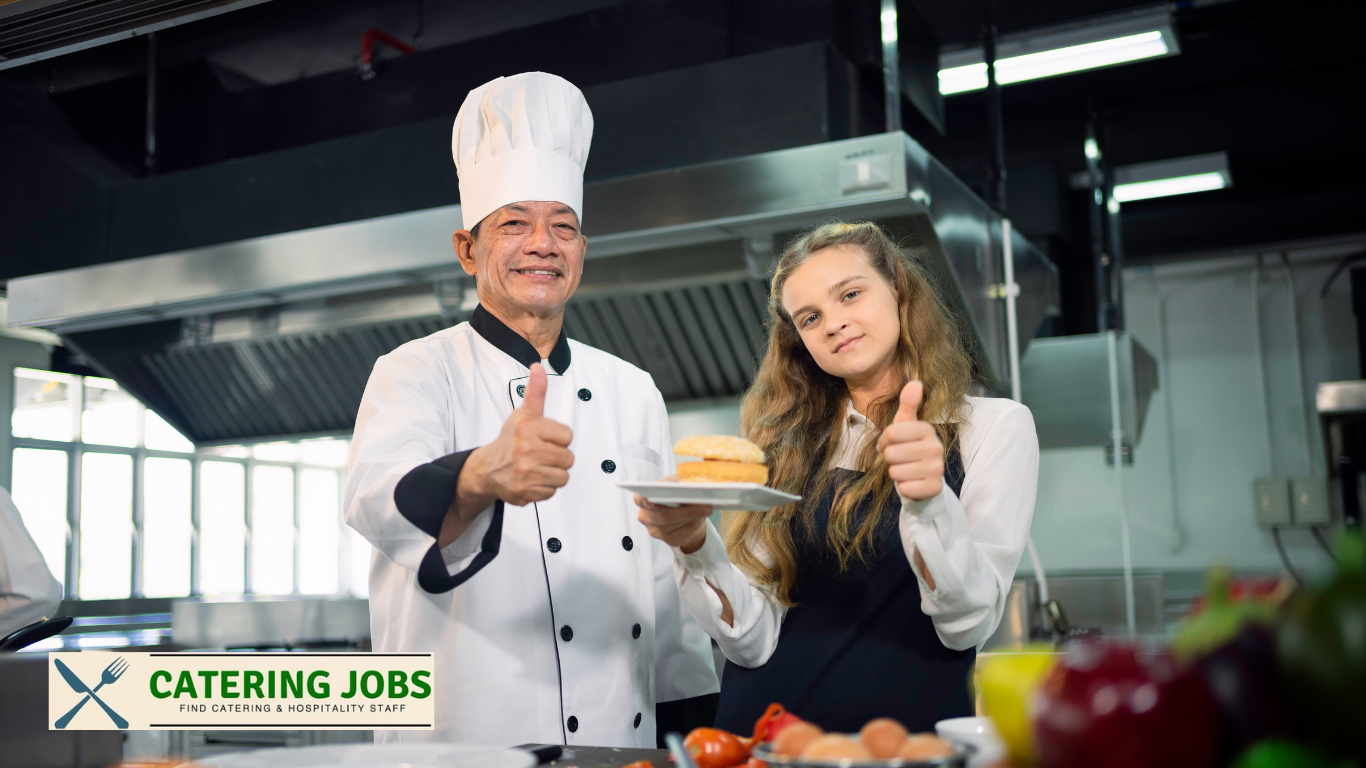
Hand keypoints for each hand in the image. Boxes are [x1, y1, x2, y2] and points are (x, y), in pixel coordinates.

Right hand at [461, 363, 574, 508]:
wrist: (487, 468)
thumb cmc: (510, 439)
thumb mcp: (524, 413)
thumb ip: (536, 391)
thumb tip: (538, 366)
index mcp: (528, 427)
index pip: (568, 436)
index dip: (559, 439)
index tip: (544, 438)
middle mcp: (525, 449)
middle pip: (568, 459)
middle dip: (557, 458)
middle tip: (540, 454)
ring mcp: (524, 471)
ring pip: (563, 477)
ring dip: (553, 474)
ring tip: (537, 467)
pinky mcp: (524, 491)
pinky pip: (551, 492)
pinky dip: (544, 488)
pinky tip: (531, 479)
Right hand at [637, 476, 713, 552]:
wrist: (687, 515)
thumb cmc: (678, 496)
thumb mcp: (676, 484)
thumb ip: (675, 482)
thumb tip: (684, 485)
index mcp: (644, 500)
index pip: (639, 500)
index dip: (643, 500)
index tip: (650, 499)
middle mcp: (646, 517)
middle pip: (663, 515)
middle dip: (684, 510)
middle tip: (702, 503)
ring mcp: (656, 531)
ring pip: (675, 525)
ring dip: (692, 516)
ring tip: (705, 509)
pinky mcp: (669, 541)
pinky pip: (683, 534)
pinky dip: (694, 525)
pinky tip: (700, 518)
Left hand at [876, 380, 943, 501]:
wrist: (924, 478)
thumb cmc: (909, 447)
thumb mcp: (905, 425)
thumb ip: (908, 404)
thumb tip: (915, 382)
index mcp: (927, 429)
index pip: (891, 433)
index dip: (885, 440)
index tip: (891, 443)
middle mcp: (936, 447)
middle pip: (891, 453)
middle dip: (889, 458)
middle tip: (899, 459)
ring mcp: (937, 468)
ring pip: (895, 472)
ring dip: (896, 473)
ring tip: (906, 470)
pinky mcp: (934, 487)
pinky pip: (905, 488)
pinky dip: (904, 487)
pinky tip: (912, 482)